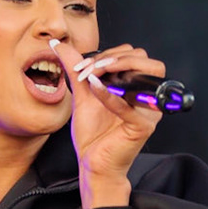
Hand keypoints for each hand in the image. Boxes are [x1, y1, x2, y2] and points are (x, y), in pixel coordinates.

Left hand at [51, 39, 164, 199]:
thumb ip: (75, 68)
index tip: (82, 64)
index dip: (109, 53)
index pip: (134, 55)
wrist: (91, 163)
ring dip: (117, 68)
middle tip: (88, 69)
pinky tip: (93, 87)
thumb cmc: (93, 134)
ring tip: (92, 75)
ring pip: (147, 74)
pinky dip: (109, 94)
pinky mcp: (143, 127)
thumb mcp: (81, 94)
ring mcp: (149, 112)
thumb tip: (59, 45)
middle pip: (145, 60)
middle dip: (114, 58)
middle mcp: (147, 97)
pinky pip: (130, 105)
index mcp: (137, 87)